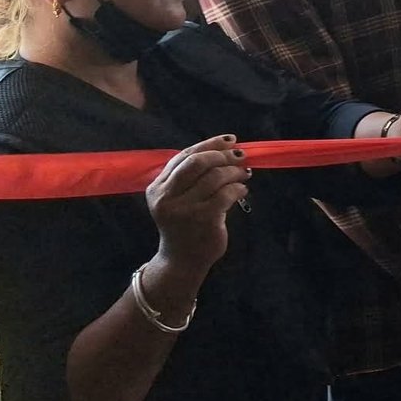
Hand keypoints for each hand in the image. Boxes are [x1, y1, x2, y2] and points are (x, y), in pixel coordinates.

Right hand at [146, 135, 250, 272]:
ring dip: (235, 172)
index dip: (210, 144)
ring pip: (216, 176)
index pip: (184, 156)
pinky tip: (242, 191)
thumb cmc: (184, 224)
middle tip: (240, 156)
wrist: (181, 260)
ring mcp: (184, 209)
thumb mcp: (178, 198)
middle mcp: (166, 197)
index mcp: (157, 188)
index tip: (230, 140)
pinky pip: (227, 194)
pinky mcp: (203, 220)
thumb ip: (192, 175)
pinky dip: (239, 189)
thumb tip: (227, 148)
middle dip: (223, 155)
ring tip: (243, 174)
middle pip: (198, 162)